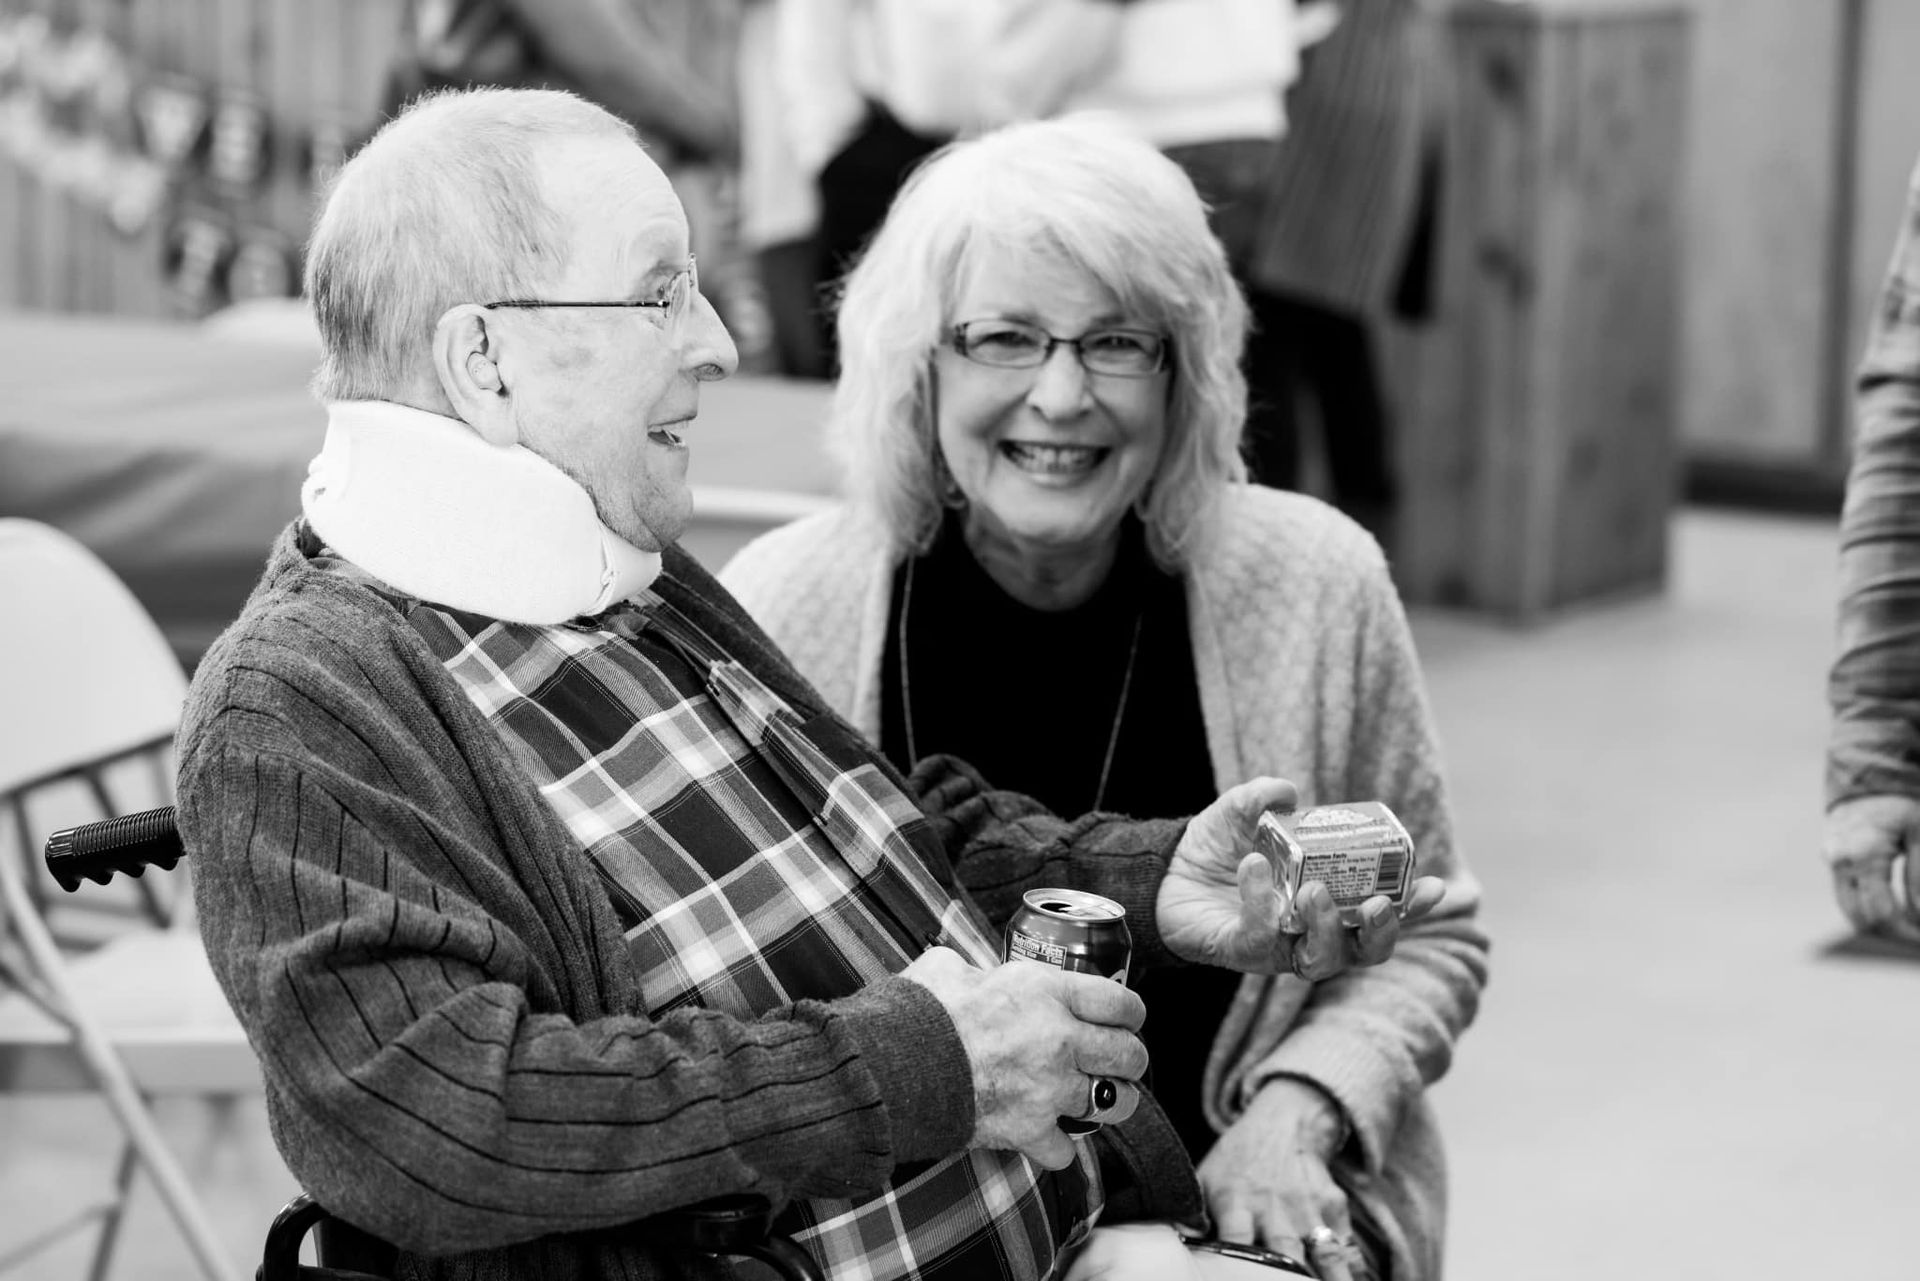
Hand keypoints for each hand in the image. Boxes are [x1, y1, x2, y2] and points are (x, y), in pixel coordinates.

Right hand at [900, 948, 1146, 1169]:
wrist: (895, 1067)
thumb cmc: (919, 1012)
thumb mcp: (949, 968)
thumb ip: (975, 969)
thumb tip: (970, 973)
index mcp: (1047, 992)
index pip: (1120, 1002)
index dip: (1130, 1012)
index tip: (1126, 1018)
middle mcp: (1060, 1040)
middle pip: (1130, 1055)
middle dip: (1130, 1059)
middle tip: (1119, 1060)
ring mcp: (1050, 1090)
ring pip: (1114, 1104)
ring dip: (1110, 1103)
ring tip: (1100, 1100)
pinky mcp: (1029, 1130)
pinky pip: (1066, 1150)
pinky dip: (1057, 1147)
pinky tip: (1047, 1137)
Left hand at [1157, 778, 1446, 978]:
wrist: (1162, 873)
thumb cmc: (1215, 849)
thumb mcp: (1240, 811)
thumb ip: (1263, 797)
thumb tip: (1290, 794)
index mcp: (1328, 901)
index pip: (1382, 913)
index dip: (1414, 907)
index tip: (1436, 887)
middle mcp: (1310, 931)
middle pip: (1364, 951)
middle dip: (1382, 933)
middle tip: (1380, 904)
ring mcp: (1278, 947)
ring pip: (1322, 961)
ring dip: (1327, 929)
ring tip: (1314, 892)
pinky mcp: (1241, 952)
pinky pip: (1260, 937)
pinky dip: (1261, 902)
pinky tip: (1254, 867)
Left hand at [1198, 1079, 1364, 1278]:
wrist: (1283, 1125)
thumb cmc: (1237, 1162)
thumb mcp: (1206, 1177)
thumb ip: (1192, 1213)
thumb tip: (1178, 1243)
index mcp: (1236, 1201)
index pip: (1236, 1239)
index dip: (1239, 1264)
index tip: (1240, 1277)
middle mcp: (1275, 1206)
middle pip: (1285, 1250)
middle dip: (1290, 1276)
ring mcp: (1308, 1208)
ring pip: (1325, 1251)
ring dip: (1332, 1276)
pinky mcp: (1335, 1206)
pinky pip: (1346, 1245)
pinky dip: (1350, 1266)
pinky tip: (1348, 1278)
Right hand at [1825, 794, 1919, 941]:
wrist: (1867, 780)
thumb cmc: (1900, 805)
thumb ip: (1919, 877)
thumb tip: (1919, 917)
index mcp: (1863, 856)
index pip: (1883, 914)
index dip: (1908, 933)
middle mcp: (1841, 864)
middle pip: (1863, 920)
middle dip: (1894, 936)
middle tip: (1919, 939)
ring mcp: (1832, 865)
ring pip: (1852, 913)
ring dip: (1880, 926)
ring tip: (1910, 928)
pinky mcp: (1832, 864)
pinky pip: (1849, 898)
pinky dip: (1870, 910)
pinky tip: (1895, 911)